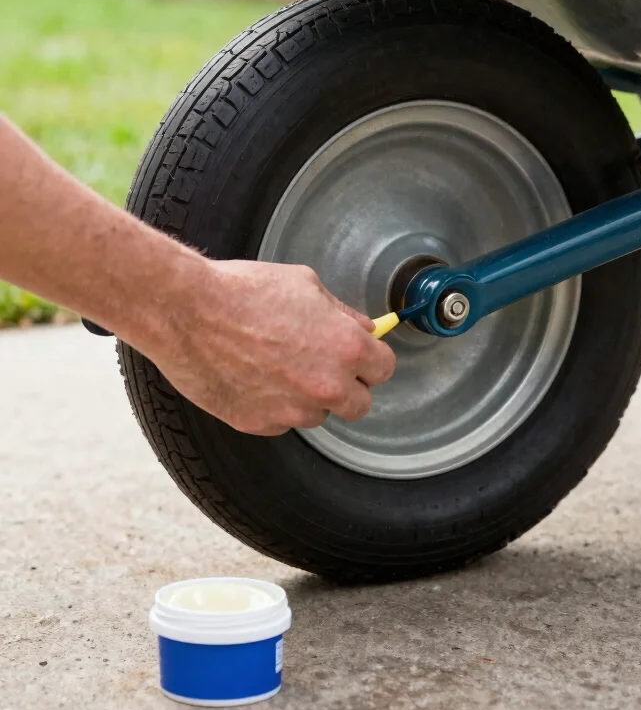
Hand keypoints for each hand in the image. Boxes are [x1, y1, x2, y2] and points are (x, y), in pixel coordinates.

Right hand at [143, 259, 396, 434]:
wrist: (187, 311)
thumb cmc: (244, 290)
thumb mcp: (305, 285)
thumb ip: (342, 315)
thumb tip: (363, 329)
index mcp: (346, 348)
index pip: (384, 369)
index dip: (371, 359)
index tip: (359, 354)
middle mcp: (325, 386)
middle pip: (359, 405)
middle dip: (347, 386)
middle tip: (322, 363)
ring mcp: (292, 411)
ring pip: (317, 414)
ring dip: (308, 396)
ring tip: (276, 363)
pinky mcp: (259, 425)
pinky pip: (281, 420)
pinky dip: (273, 404)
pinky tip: (252, 375)